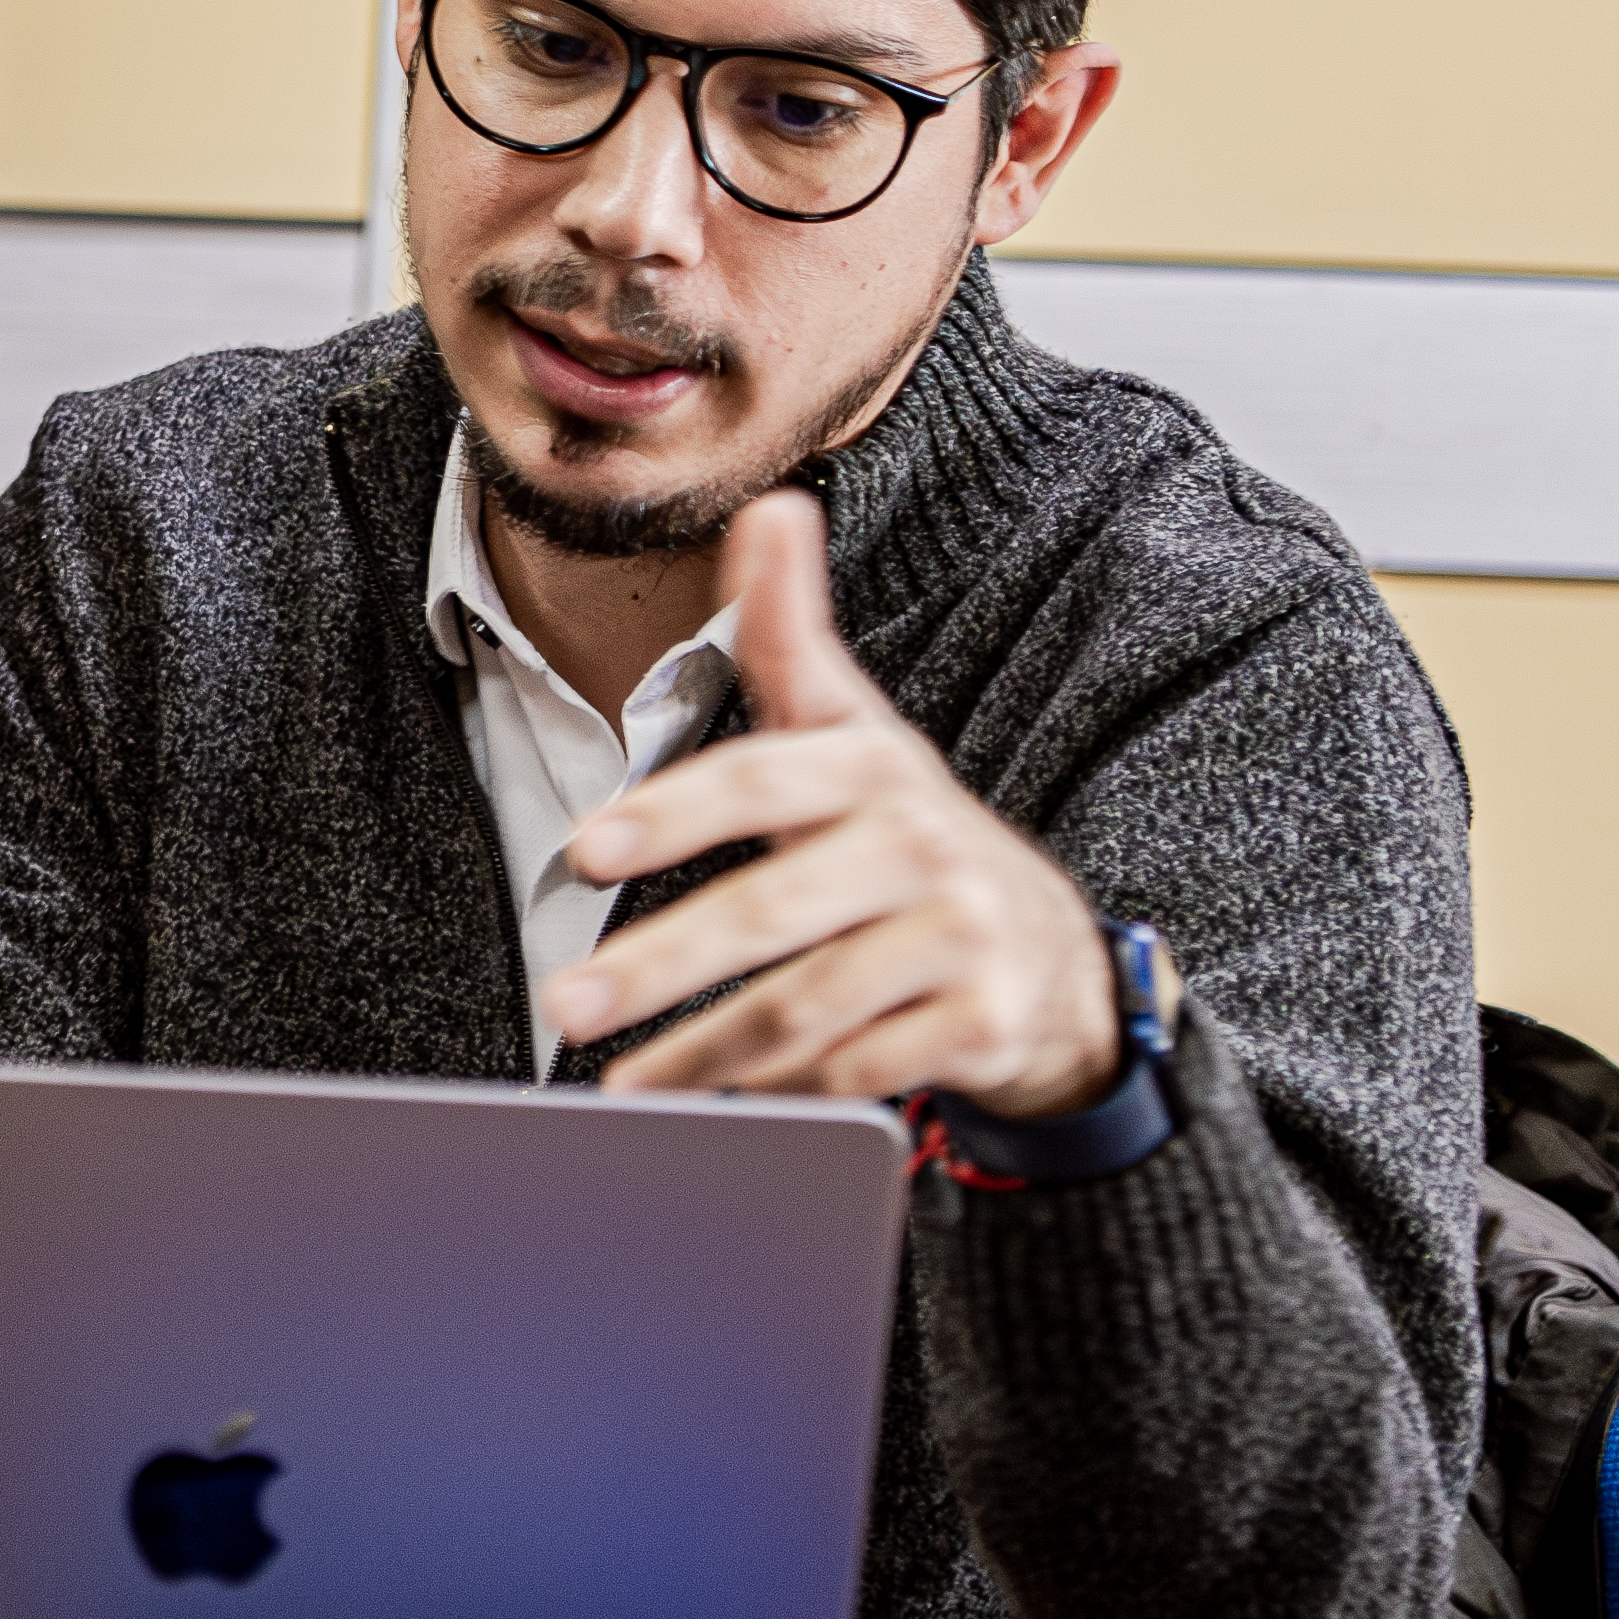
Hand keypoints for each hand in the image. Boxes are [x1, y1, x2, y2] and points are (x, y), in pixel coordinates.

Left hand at [539, 492, 1124, 1120]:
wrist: (1055, 954)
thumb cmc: (910, 834)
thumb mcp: (858, 728)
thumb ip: (791, 632)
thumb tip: (772, 506)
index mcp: (873, 767)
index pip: (758, 781)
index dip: (671, 815)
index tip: (585, 851)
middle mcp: (922, 846)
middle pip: (772, 914)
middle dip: (660, 965)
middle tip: (564, 1006)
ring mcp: (960, 939)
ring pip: (807, 1009)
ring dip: (702, 1055)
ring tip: (619, 1091)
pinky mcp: (982, 1025)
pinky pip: (862, 1072)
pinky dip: (786, 1096)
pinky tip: (723, 1112)